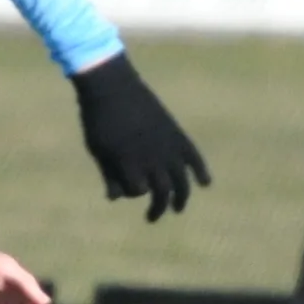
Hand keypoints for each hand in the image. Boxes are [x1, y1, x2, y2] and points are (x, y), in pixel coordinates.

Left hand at [70, 53, 210, 221]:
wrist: (112, 85)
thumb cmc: (98, 119)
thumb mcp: (98, 149)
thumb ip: (108, 174)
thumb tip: (113, 199)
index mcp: (128, 160)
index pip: (137, 190)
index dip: (131, 192)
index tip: (123, 188)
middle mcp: (151, 156)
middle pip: (162, 191)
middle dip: (157, 207)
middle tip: (151, 218)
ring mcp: (166, 145)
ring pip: (181, 180)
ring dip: (181, 198)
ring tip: (177, 209)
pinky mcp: (176, 133)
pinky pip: (194, 156)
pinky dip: (201, 170)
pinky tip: (206, 183)